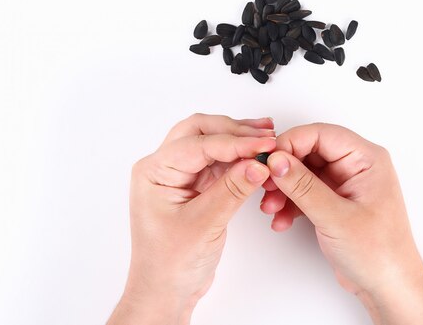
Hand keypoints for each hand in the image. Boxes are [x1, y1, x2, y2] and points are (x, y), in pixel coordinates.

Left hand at [108, 114, 275, 324]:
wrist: (165, 291)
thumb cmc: (169, 264)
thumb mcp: (204, 225)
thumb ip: (232, 191)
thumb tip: (258, 163)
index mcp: (155, 172)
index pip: (199, 144)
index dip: (235, 142)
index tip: (263, 144)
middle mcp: (164, 168)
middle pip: (201, 131)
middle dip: (234, 130)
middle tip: (266, 135)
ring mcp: (179, 176)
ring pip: (210, 142)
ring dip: (238, 139)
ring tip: (267, 138)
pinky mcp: (194, 185)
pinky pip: (217, 161)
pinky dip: (238, 156)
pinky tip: (256, 156)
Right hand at [261, 123, 422, 324]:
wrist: (388, 287)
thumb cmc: (380, 253)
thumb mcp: (336, 218)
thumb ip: (304, 186)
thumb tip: (278, 161)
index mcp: (366, 160)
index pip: (322, 134)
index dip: (292, 143)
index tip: (269, 159)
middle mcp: (356, 167)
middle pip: (309, 151)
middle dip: (284, 169)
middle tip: (265, 183)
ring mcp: (344, 184)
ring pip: (303, 172)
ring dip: (284, 188)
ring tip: (271, 207)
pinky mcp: (334, 202)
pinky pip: (305, 192)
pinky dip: (290, 203)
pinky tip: (281, 219)